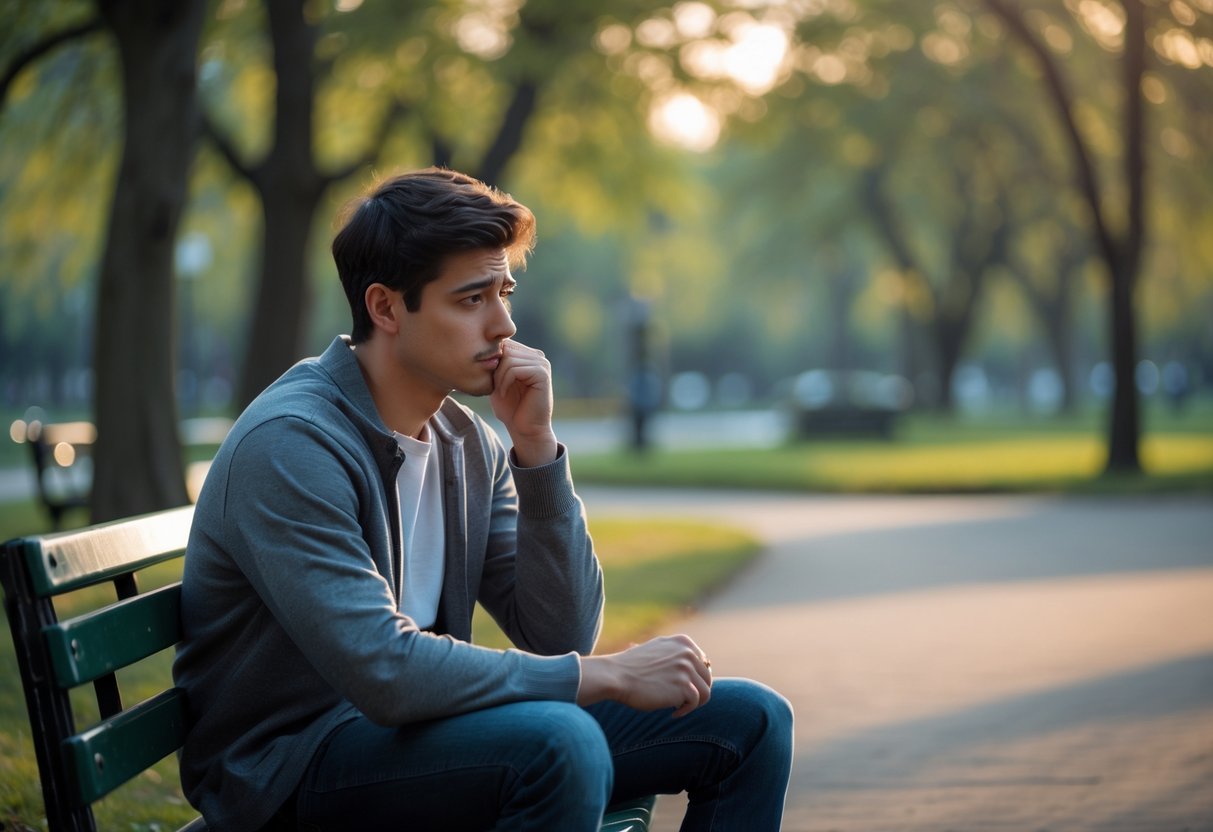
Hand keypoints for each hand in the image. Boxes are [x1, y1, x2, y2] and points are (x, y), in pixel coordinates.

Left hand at [490, 339, 556, 466]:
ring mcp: (542, 364)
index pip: (504, 343)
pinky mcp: (542, 374)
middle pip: (506, 348)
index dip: (492, 360)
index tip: (491, 381)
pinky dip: (505, 382)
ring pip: (509, 359)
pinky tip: (504, 394)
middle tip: (495, 387)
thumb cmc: (510, 408)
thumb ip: (495, 363)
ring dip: (499, 377)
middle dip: (495, 368)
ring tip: (500, 392)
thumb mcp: (497, 381)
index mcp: (528, 356)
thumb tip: (484, 344)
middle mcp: (538, 356)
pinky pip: (515, 369)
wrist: (525, 430)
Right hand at [578, 635, 712, 717]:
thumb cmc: (631, 668)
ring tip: (678, 708)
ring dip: (693, 704)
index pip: (703, 663)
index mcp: (683, 642)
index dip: (695, 679)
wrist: (616, 676)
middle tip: (680, 701)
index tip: (683, 689)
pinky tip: (673, 714)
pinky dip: (685, 711)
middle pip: (707, 678)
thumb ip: (675, 656)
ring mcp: (687, 668)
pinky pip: (696, 702)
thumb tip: (692, 670)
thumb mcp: (656, 651)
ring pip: (706, 692)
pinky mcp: (684, 686)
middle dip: (695, 692)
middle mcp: (687, 652)